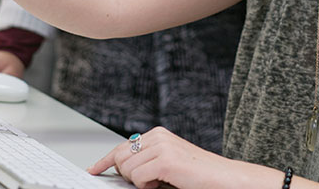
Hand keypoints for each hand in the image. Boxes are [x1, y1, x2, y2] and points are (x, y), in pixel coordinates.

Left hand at [88, 127, 232, 188]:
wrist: (224, 179)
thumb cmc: (198, 175)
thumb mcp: (167, 165)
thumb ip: (146, 162)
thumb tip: (121, 169)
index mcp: (158, 134)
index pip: (122, 146)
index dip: (105, 160)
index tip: (94, 169)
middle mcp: (158, 136)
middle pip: (120, 158)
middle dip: (127, 175)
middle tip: (148, 182)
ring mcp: (161, 146)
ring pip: (127, 169)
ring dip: (140, 182)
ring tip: (161, 182)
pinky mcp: (165, 160)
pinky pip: (139, 177)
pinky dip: (147, 186)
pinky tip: (164, 183)